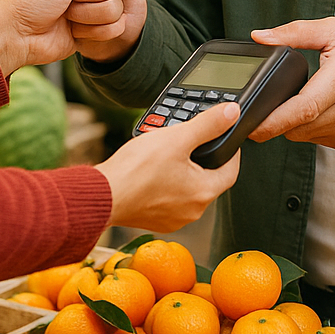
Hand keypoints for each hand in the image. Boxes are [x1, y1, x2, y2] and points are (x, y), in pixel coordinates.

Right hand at [96, 102, 241, 230]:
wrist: (102, 194)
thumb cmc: (137, 170)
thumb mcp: (177, 137)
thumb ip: (208, 124)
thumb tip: (231, 113)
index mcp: (203, 193)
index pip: (231, 171)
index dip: (232, 152)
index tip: (227, 138)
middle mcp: (192, 212)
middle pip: (208, 180)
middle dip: (203, 159)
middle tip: (193, 141)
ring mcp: (172, 219)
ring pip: (187, 189)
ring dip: (183, 171)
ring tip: (170, 152)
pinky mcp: (153, 220)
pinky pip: (168, 198)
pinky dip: (166, 183)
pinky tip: (153, 170)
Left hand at [247, 18, 334, 147]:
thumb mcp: (334, 30)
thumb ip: (295, 32)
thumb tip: (261, 36)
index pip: (305, 107)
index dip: (274, 118)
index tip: (250, 121)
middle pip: (298, 126)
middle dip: (271, 120)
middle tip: (255, 107)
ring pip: (301, 135)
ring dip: (286, 123)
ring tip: (286, 100)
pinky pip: (311, 138)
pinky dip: (301, 126)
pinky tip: (306, 109)